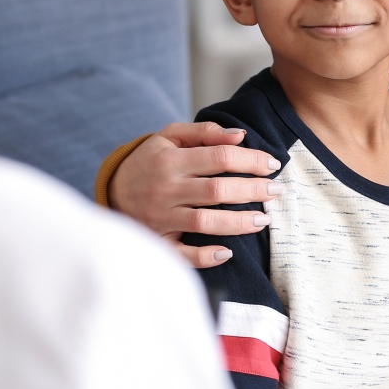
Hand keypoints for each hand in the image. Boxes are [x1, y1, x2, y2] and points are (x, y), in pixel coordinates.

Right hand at [106, 121, 281, 264]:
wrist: (111, 191)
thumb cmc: (149, 161)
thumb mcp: (168, 137)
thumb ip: (204, 133)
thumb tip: (240, 135)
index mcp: (170, 161)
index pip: (219, 157)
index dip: (250, 159)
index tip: (272, 163)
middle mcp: (166, 189)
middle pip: (217, 190)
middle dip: (252, 190)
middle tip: (276, 190)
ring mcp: (161, 218)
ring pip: (206, 222)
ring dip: (239, 222)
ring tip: (263, 219)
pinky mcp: (158, 241)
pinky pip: (183, 254)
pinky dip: (206, 256)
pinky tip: (228, 252)